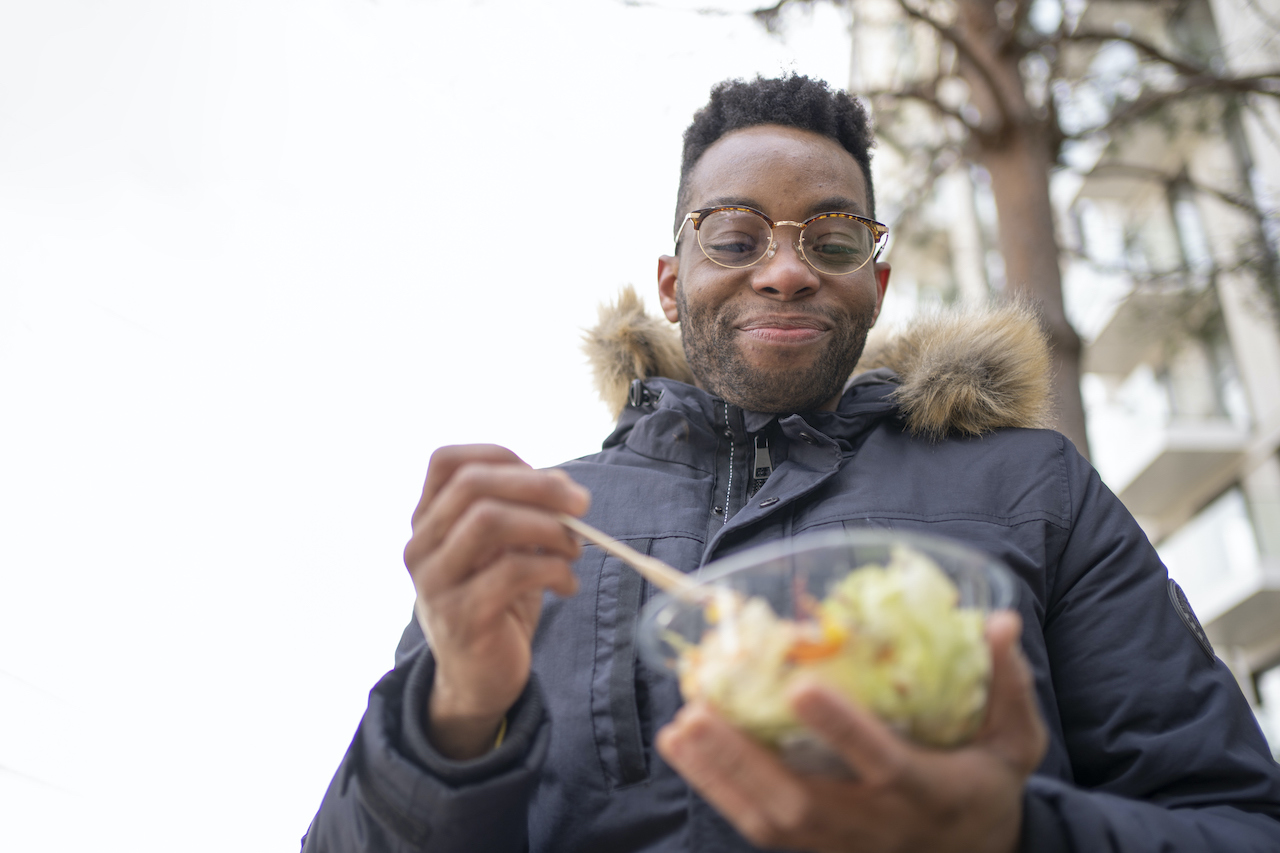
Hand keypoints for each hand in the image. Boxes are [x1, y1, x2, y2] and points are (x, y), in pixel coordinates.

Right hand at [404, 445, 589, 759]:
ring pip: (488, 521)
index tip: (547, 477)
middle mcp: (421, 547)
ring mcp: (436, 582)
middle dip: (537, 486)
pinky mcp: (462, 616)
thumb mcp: (507, 550)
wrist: (477, 679)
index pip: (446, 462)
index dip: (500, 457)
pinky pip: (512, 571)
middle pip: (472, 485)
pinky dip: (553, 569)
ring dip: (546, 526)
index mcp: (428, 522)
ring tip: (573, 548)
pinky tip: (567, 585)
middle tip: (581, 503)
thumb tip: (562, 484)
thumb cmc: (496, 603)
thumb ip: (524, 512)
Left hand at [655, 611, 1045, 852]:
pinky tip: (688, 752)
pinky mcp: (816, 852)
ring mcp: (843, 846)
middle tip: (698, 710)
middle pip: (803, 803)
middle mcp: (879, 827)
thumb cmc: (986, 785)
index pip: (883, 764)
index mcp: (929, 793)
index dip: (842, 731)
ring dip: (719, 776)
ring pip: (771, 823)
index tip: (802, 687)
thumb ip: (1007, 686)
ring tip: (680, 727)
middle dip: (745, 761)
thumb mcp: (1014, 743)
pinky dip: (720, 792)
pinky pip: (760, 831)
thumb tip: (1000, 620)